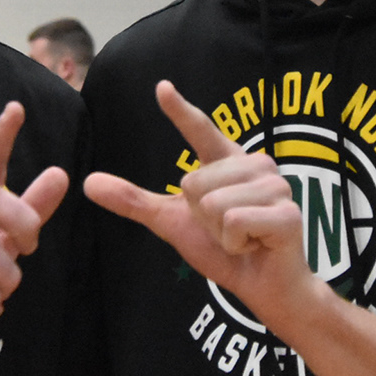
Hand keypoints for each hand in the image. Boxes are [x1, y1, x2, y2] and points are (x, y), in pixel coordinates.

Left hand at [85, 81, 314, 326]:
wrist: (264, 287)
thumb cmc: (224, 249)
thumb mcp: (172, 221)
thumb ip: (134, 201)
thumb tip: (87, 182)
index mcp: (228, 161)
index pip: (201, 130)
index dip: (180, 111)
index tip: (161, 88)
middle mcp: (256, 165)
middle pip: (193, 184)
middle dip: (201, 217)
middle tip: (226, 230)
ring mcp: (276, 187)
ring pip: (214, 205)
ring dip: (220, 233)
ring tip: (243, 237)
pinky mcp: (287, 214)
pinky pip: (234, 222)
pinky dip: (236, 243)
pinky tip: (255, 245)